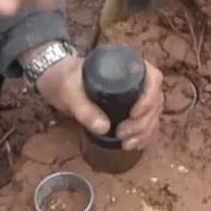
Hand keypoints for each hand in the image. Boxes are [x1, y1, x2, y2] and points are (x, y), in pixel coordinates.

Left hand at [33, 52, 164, 149]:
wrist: (55, 80)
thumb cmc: (63, 78)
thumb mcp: (68, 91)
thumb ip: (84, 109)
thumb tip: (105, 128)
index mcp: (126, 65)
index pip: (152, 78)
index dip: (149, 98)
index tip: (134, 114)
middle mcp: (135, 77)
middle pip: (155, 99)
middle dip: (144, 121)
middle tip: (123, 135)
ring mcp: (134, 92)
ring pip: (153, 112)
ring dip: (145, 130)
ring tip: (128, 144)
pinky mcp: (129, 106)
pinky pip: (145, 120)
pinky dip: (143, 134)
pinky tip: (136, 145)